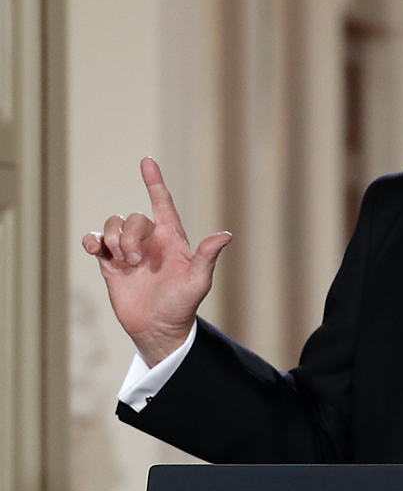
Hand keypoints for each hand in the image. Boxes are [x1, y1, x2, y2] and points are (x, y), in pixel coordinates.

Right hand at [83, 157, 231, 366]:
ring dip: (113, 240)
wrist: (158, 329)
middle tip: (137, 262)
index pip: (162, 202)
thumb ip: (207, 257)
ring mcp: (128, 251)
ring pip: (112, 225)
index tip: (147, 161)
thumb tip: (225, 235)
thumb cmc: (182, 305)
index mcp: (172, 239)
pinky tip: (93, 249)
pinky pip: (94, 241)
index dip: (155, 182)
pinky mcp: (110, 264)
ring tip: (125, 264)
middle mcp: (150, 240)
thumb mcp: (198, 281)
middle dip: (130, 235)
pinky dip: (90, 241)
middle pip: (132, 218)